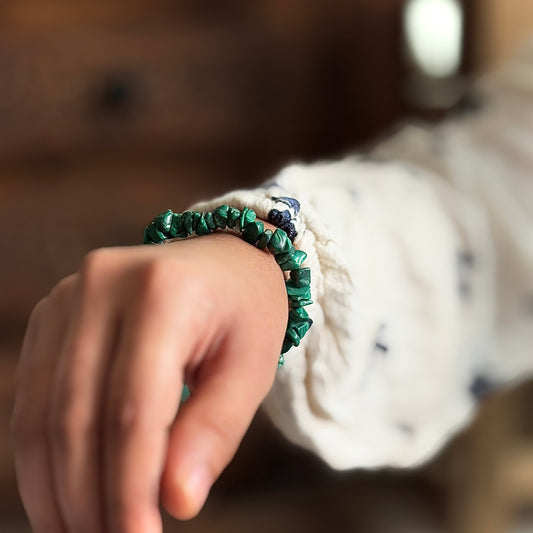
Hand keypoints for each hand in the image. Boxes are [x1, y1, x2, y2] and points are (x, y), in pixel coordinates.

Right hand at [11, 230, 287, 532]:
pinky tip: (63, 492)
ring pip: (43, 413)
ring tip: (82, 531)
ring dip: (56, 486)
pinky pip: (33, 396)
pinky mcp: (52, 314)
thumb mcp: (251, 366)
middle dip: (88, 497)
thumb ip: (215, 430)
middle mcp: (102, 285)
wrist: (223, 259)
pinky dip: (44, 453)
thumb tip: (176, 501)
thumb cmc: (245, 312)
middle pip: (78, 416)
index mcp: (163, 293)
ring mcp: (67, 296)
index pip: (133, 410)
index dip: (129, 488)